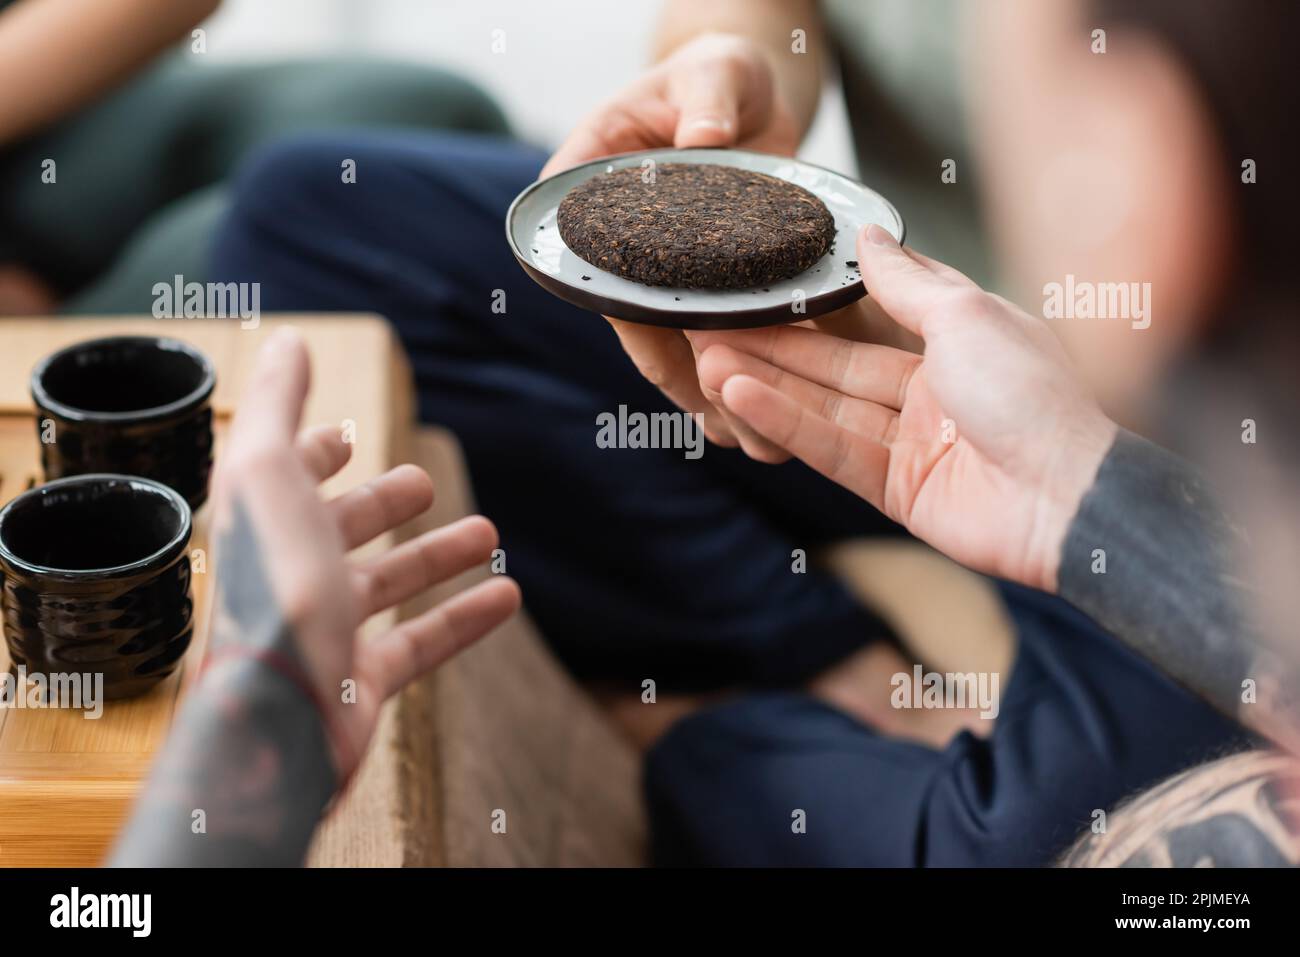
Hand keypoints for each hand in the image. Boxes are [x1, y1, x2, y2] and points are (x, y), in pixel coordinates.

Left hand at [208, 328, 520, 781]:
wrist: (279, 715)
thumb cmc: (271, 588)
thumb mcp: (266, 473)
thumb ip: (275, 406)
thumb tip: (288, 340)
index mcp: (259, 525)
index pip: (282, 480)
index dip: (312, 453)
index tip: (346, 437)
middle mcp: (287, 576)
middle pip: (336, 533)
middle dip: (379, 505)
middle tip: (420, 485)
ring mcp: (324, 632)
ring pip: (387, 586)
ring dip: (434, 556)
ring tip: (486, 532)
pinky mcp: (361, 682)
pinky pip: (421, 644)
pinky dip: (464, 619)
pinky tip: (508, 597)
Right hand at [543, 33, 800, 456]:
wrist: (745, 89)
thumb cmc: (714, 72)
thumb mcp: (711, 73)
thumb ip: (705, 100)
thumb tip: (703, 138)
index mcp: (594, 199)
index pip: (609, 272)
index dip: (642, 322)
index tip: (684, 365)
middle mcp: (625, 251)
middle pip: (649, 327)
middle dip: (690, 384)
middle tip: (730, 427)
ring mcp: (668, 275)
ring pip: (687, 347)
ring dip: (721, 396)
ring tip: (761, 443)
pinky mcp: (711, 286)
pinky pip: (725, 337)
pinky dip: (750, 373)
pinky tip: (776, 418)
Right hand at [692, 225, 1117, 591]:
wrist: (1067, 499)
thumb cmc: (1036, 397)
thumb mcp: (967, 316)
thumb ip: (906, 283)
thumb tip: (869, 238)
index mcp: (961, 340)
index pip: (875, 310)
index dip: (822, 299)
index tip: (769, 282)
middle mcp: (934, 389)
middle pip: (837, 362)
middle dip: (776, 343)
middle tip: (713, 324)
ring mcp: (912, 441)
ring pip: (825, 404)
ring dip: (767, 381)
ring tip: (707, 357)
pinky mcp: (895, 488)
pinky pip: (831, 447)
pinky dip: (786, 421)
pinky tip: (741, 394)